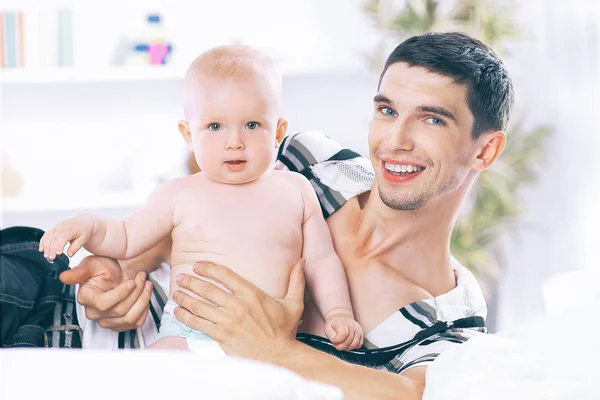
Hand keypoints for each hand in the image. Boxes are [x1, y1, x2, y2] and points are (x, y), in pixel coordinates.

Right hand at [39, 215, 92, 259]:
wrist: (82, 221)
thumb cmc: (84, 231)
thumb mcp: (84, 238)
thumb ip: (76, 246)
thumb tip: (69, 255)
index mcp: (71, 228)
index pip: (63, 237)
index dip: (59, 245)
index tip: (58, 254)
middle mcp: (62, 226)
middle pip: (54, 238)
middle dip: (51, 248)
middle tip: (51, 258)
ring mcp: (57, 226)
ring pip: (48, 236)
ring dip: (46, 246)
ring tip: (46, 256)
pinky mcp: (53, 228)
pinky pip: (46, 234)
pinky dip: (43, 242)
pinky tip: (41, 249)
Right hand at [59, 255, 151, 331]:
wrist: (111, 274)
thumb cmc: (101, 268)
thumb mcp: (91, 264)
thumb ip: (79, 272)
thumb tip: (63, 277)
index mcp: (86, 298)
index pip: (104, 304)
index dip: (121, 294)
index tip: (131, 281)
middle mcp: (94, 313)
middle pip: (120, 311)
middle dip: (136, 292)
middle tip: (143, 277)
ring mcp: (107, 321)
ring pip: (130, 318)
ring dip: (143, 300)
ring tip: (147, 284)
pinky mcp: (119, 324)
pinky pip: (136, 323)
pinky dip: (145, 309)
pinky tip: (145, 295)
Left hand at [172, 259, 305, 360]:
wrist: (278, 356)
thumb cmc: (284, 330)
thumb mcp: (294, 303)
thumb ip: (295, 281)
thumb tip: (300, 261)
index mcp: (252, 294)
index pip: (225, 275)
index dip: (208, 268)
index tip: (198, 265)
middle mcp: (237, 305)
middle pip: (207, 289)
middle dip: (191, 281)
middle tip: (180, 277)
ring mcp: (227, 321)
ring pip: (199, 305)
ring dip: (184, 298)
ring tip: (176, 293)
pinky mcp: (221, 335)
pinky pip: (198, 323)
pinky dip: (185, 317)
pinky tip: (178, 312)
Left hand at [324, 312, 363, 350]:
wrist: (341, 318)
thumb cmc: (334, 324)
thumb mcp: (327, 328)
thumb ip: (331, 336)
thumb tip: (336, 343)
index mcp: (343, 322)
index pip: (343, 334)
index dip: (338, 341)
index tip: (334, 342)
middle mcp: (352, 325)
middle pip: (349, 341)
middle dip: (341, 346)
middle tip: (336, 345)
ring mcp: (358, 330)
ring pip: (354, 344)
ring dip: (347, 348)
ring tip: (341, 345)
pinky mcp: (361, 334)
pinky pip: (358, 345)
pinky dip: (352, 347)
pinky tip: (347, 344)